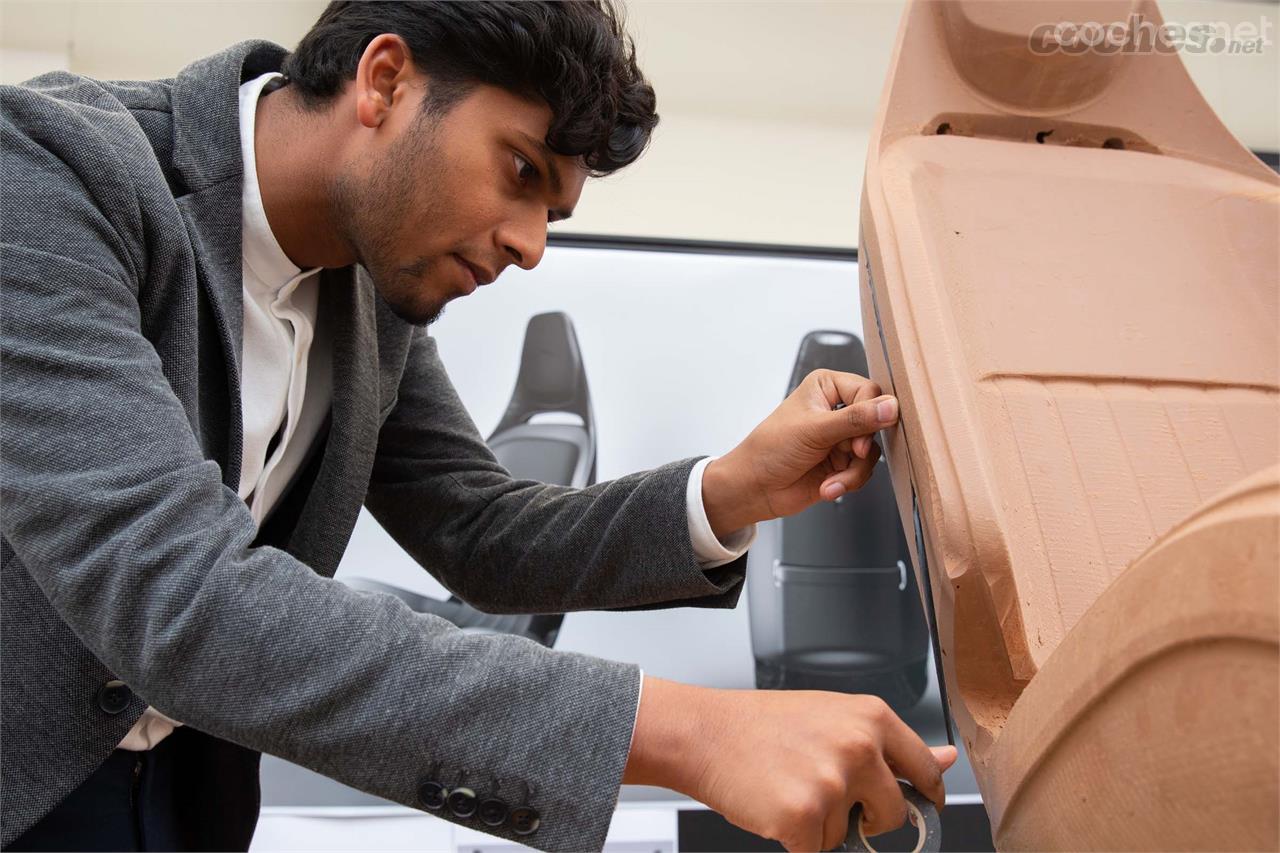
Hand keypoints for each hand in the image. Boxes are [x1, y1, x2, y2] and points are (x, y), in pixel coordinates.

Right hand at [623, 676, 957, 851]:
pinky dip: (795, 841)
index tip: (922, 805)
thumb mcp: (832, 717)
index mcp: (870, 718)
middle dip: (868, 819)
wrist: (703, 733)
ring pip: (849, 835)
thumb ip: (888, 743)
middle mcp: (858, 747)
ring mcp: (832, 784)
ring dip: (823, 827)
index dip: (924, 795)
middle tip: (828, 798)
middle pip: (894, 814)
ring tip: (789, 789)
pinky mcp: (804, 818)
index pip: (924, 768)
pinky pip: (816, 852)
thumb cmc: (761, 724)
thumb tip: (944, 759)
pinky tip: (774, 808)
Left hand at [702, 369, 898, 534]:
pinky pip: (864, 471)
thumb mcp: (814, 430)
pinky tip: (828, 487)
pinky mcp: (842, 462)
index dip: (871, 414)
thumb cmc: (769, 450)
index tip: (861, 436)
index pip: (869, 391)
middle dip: (862, 446)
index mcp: (827, 387)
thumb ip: (856, 419)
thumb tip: (890, 407)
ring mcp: (840, 437)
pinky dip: (848, 481)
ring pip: (872, 451)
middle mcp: (836, 409)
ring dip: (854, 470)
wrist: (755, 489)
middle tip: (852, 454)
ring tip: (832, 479)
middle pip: (875, 423)